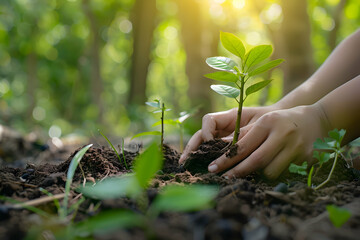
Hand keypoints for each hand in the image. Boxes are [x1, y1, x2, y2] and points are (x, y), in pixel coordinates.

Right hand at [179, 105, 276, 163]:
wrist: (280, 123)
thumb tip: (227, 148)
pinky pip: (211, 152)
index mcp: (229, 117)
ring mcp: (221, 136)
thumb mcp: (257, 127)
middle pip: (201, 134)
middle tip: (184, 161)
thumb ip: (241, 135)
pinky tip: (198, 168)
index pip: (209, 121)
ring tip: (185, 166)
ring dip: (193, 154)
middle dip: (191, 147)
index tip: (210, 144)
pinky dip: (204, 159)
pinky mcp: (225, 146)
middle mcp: (221, 126)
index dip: (206, 132)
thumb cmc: (269, 121)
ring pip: (202, 143)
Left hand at [207, 105, 329, 178]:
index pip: (243, 145)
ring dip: (258, 175)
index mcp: (268, 123)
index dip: (227, 159)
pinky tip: (270, 170)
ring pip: (270, 171)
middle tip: (224, 178)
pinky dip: (274, 174)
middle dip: (238, 172)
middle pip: (256, 160)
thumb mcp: (263, 121)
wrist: (316, 120)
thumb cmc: (282, 121)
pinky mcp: (307, 159)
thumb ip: (244, 134)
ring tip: (250, 172)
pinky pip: (284, 174)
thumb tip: (221, 147)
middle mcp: (282, 134)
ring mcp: (296, 148)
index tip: (214, 167)